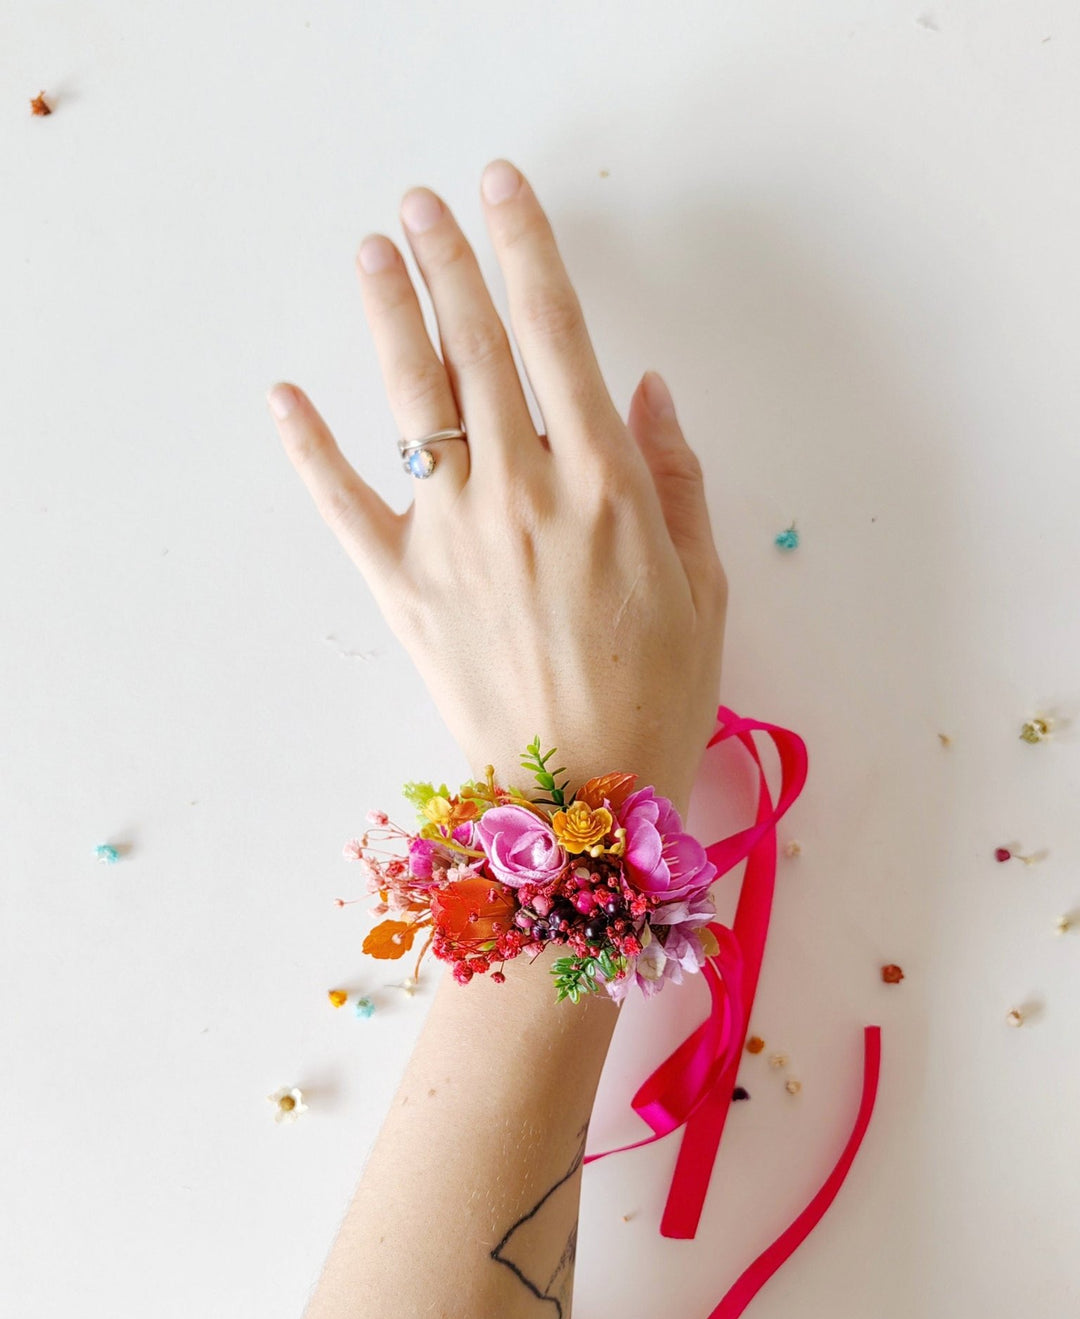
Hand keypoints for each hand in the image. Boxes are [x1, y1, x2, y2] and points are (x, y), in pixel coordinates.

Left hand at [267, 159, 727, 817]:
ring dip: (391, 314)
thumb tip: (643, 389)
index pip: (557, 335)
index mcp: (604, 485)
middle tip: (423, 200)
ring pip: (414, 399)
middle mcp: (521, 492)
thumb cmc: (658, 690)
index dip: (527, 250)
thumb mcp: (703, 584)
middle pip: (477, 347)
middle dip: (448, 259)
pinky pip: (344, 503)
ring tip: (374, 251)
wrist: (583, 797)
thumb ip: (676, 479)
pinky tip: (285, 393)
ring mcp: (452, 536)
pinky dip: (309, 447)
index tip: (502, 190)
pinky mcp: (401, 585)